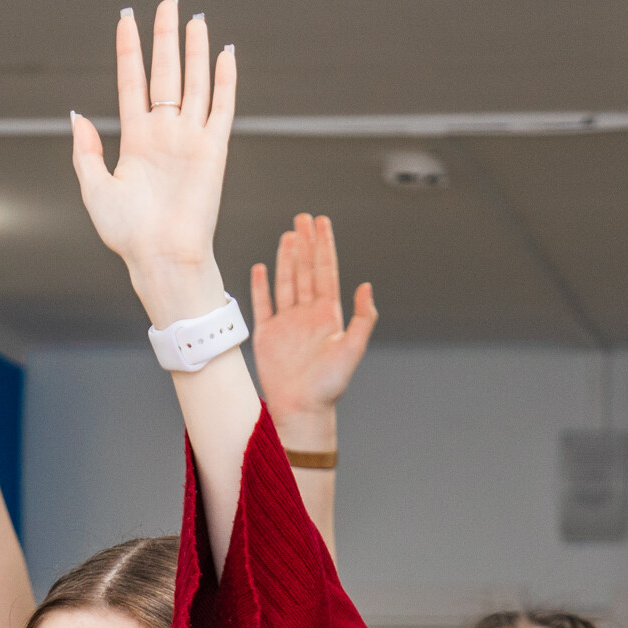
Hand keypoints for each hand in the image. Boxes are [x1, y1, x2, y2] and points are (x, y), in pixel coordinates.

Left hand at [72, 0, 238, 322]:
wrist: (160, 258)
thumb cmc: (127, 234)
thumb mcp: (94, 190)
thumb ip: (85, 151)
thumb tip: (76, 114)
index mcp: (134, 140)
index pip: (132, 82)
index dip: (129, 50)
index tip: (126, 19)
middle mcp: (164, 133)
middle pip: (165, 72)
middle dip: (164, 36)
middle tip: (167, 1)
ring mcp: (190, 138)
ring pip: (194, 81)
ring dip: (195, 50)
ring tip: (195, 18)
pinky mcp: (213, 150)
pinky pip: (222, 106)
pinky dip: (225, 80)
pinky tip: (225, 53)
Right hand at [248, 214, 375, 423]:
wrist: (302, 408)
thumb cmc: (329, 385)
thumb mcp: (352, 349)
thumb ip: (363, 318)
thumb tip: (367, 287)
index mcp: (329, 315)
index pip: (326, 271)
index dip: (324, 246)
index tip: (322, 222)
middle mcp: (307, 314)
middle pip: (306, 270)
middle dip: (305, 243)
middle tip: (303, 218)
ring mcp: (286, 323)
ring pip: (286, 281)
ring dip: (287, 258)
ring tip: (288, 235)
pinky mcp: (267, 334)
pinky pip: (263, 304)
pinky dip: (261, 285)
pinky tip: (262, 267)